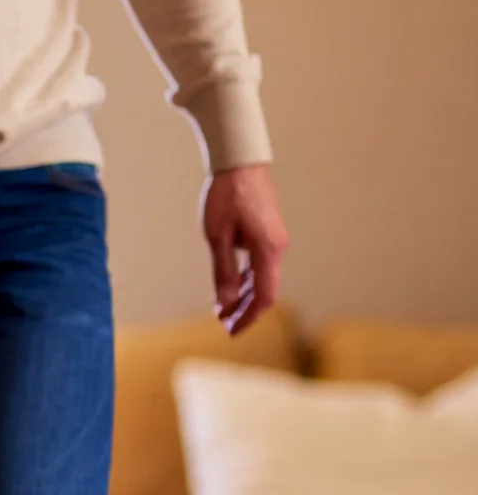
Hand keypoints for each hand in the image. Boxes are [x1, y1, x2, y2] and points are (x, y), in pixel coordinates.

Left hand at [202, 163, 288, 335]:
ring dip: (245, 297)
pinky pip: (261, 266)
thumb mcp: (217, 237)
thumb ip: (222, 272)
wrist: (241, 163)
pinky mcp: (269, 235)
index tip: (232, 331)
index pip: (263, 296)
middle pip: (265, 291)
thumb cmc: (226, 196)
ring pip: (263, 279)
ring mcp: (275, 241)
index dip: (249, 317)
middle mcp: (278, 248)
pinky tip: (232, 290)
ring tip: (225, 312)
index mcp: (268, 250)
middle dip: (246, 311)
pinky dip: (247, 281)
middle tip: (226, 327)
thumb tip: (224, 305)